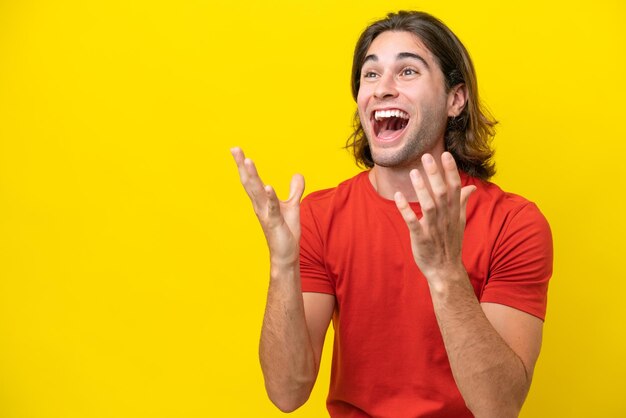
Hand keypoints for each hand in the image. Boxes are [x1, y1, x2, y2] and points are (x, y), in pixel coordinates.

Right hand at [230, 147, 304, 265]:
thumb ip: (294, 190)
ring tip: (248, 161)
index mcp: (262, 200)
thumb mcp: (292, 206)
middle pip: (249, 182)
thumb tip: (297, 174)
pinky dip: (270, 197)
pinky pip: (272, 208)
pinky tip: (268, 187)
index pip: (252, 179)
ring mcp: (266, 214)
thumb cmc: (285, 231)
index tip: (236, 149)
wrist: (286, 254)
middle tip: (234, 149)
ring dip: (253, 177)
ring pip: (257, 192)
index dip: (244, 164)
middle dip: (242, 165)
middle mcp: (260, 205)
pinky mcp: (274, 223)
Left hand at [393, 152, 474, 284]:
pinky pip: (413, 222)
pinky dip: (405, 209)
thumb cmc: (450, 243)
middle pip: (442, 193)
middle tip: (426, 156)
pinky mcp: (421, 239)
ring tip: (413, 172)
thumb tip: (472, 187)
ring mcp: (434, 229)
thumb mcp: (459, 222)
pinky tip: (399, 196)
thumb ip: (462, 202)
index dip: (450, 171)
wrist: (445, 271)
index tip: (446, 154)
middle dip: (435, 174)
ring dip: (421, 188)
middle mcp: (446, 219)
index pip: (455, 188)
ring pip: (429, 205)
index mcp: (455, 213)